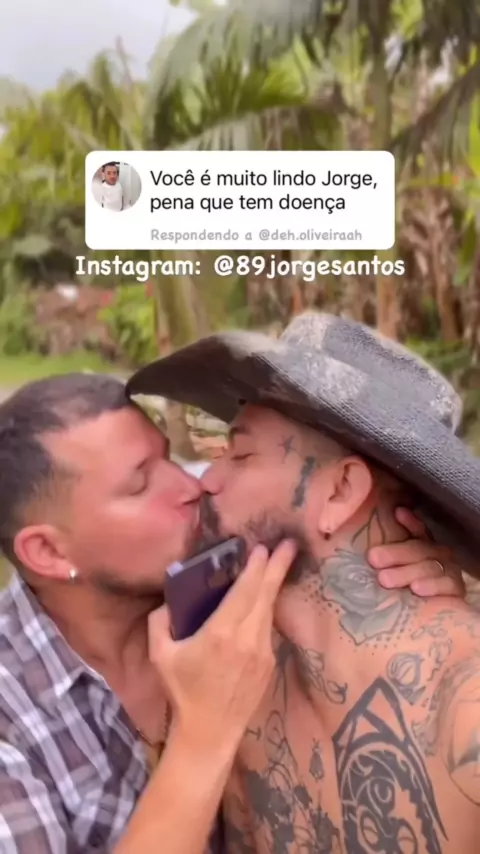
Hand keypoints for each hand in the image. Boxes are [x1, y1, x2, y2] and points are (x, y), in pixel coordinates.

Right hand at [148, 540, 296, 749]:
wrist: (210, 731)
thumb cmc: (182, 691)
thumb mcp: (160, 655)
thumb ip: (159, 621)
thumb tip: (168, 600)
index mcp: (221, 633)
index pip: (244, 591)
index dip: (255, 568)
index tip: (261, 548)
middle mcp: (247, 639)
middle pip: (265, 595)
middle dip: (278, 566)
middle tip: (289, 544)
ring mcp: (263, 652)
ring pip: (268, 611)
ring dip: (273, 586)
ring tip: (279, 564)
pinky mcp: (269, 663)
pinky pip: (267, 629)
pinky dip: (265, 611)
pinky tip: (262, 602)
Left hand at [368, 507, 464, 597]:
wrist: (422, 625)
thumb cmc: (400, 592)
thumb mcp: (390, 572)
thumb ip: (382, 559)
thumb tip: (370, 539)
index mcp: (421, 548)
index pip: (418, 530)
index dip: (410, 522)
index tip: (397, 513)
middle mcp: (437, 555)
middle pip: (419, 548)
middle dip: (395, 553)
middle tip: (372, 558)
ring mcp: (449, 570)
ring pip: (429, 566)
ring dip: (407, 572)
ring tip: (386, 579)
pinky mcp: (457, 590)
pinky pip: (448, 584)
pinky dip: (432, 585)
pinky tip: (417, 589)